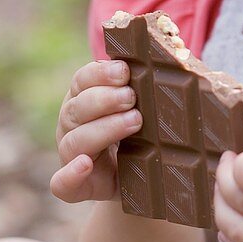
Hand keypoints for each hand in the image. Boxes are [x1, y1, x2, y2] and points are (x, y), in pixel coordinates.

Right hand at [52, 60, 142, 203]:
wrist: (144, 180)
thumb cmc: (146, 134)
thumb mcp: (147, 109)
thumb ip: (152, 87)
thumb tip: (181, 55)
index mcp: (84, 99)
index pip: (82, 80)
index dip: (100, 74)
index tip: (125, 71)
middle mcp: (72, 126)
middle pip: (77, 108)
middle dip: (105, 99)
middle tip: (132, 97)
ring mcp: (70, 156)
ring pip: (74, 141)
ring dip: (103, 129)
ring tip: (134, 122)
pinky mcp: (75, 187)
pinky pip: (61, 184)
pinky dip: (69, 175)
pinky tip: (84, 165)